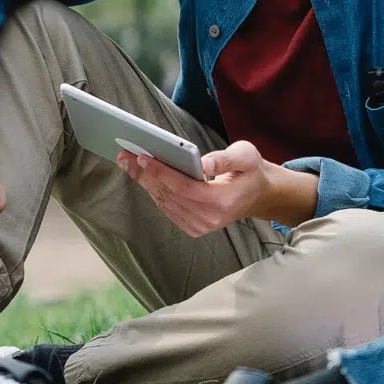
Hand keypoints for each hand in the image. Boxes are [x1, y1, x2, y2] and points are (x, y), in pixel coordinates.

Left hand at [117, 140, 308, 237]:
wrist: (258, 195)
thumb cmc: (251, 171)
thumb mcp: (246, 157)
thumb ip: (225, 159)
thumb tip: (204, 163)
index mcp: (222, 202)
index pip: (184, 187)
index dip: (162, 172)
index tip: (143, 157)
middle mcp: (209, 219)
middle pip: (169, 196)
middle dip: (145, 175)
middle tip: (126, 156)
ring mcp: (201, 226)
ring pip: (165, 203)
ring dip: (145, 183)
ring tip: (129, 163)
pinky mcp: (194, 228)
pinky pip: (168, 209)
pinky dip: (154, 192)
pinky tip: (143, 176)